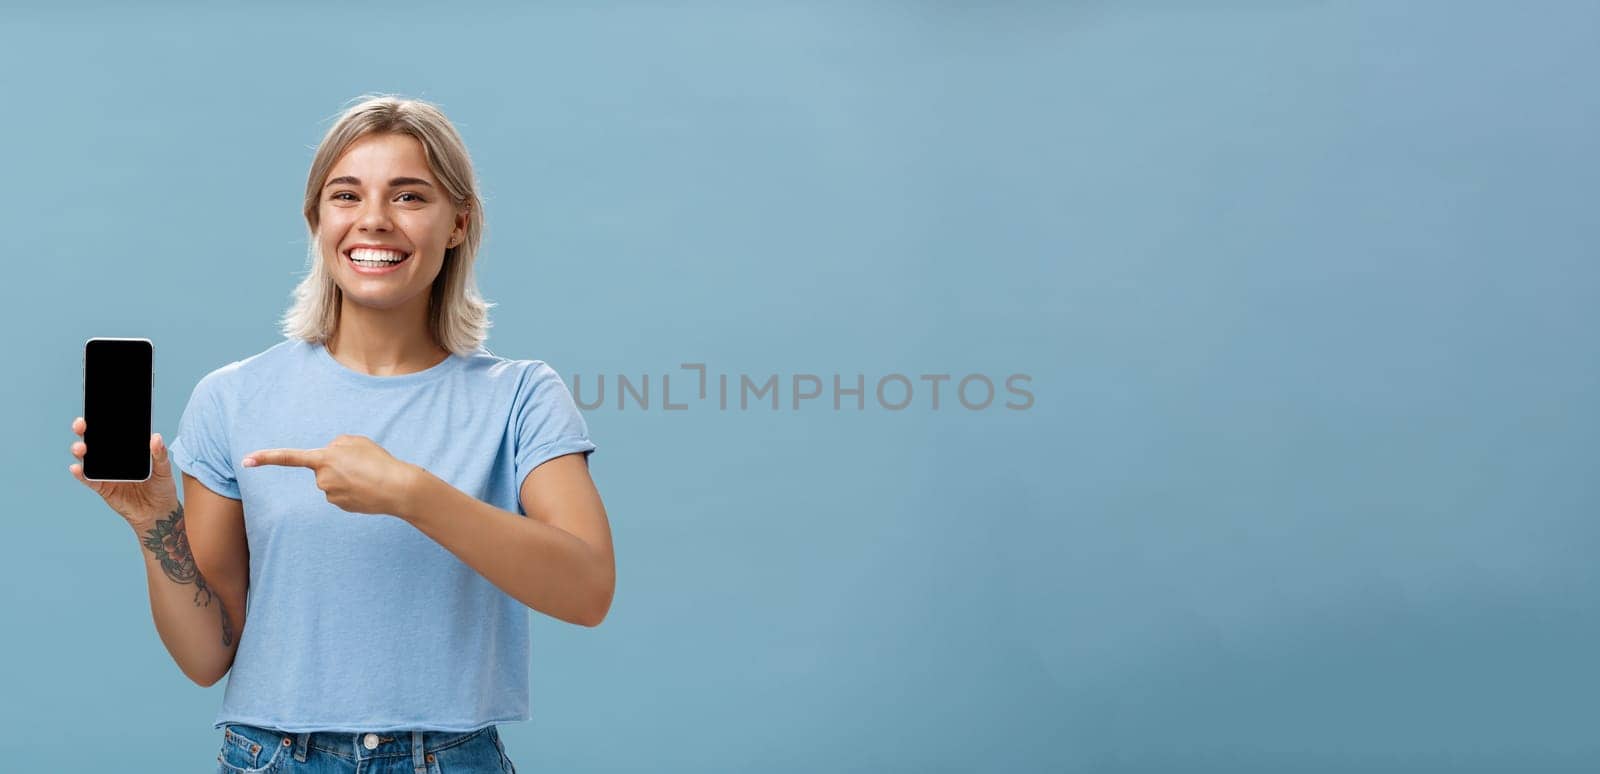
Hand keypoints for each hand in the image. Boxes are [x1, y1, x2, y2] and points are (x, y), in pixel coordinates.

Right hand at [68, 416, 179, 530]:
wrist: (157, 512)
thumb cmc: (162, 487)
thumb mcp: (164, 469)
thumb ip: (159, 454)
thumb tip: (156, 437)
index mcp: (127, 449)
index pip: (112, 431)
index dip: (102, 420)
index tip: (96, 409)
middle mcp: (113, 458)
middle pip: (94, 440)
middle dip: (84, 430)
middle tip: (81, 424)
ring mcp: (106, 472)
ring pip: (87, 458)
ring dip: (80, 450)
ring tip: (81, 448)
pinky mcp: (102, 487)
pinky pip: (88, 479)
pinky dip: (80, 473)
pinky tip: (77, 468)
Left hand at [242, 434, 418, 517]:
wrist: (397, 488)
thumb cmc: (378, 461)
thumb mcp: (356, 441)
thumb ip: (336, 445)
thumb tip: (327, 459)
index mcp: (324, 459)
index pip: (289, 457)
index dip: (266, 458)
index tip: (245, 461)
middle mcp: (322, 479)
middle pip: (324, 467)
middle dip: (339, 464)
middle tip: (363, 463)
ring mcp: (330, 495)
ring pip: (334, 480)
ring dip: (348, 476)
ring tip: (368, 475)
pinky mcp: (341, 506)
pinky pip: (342, 493)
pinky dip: (353, 489)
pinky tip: (368, 488)